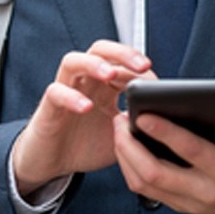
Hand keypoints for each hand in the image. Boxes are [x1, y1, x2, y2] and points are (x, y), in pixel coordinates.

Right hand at [11, 40, 151, 194]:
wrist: (53, 163)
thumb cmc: (86, 145)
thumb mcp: (121, 138)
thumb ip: (138, 128)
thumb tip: (166, 126)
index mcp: (104, 86)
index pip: (123, 62)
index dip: (140, 69)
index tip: (157, 84)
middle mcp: (85, 82)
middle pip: (100, 50)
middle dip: (122, 53)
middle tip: (142, 65)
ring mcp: (65, 90)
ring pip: (74, 61)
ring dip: (94, 64)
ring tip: (110, 74)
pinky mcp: (48, 106)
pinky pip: (56, 92)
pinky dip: (71, 96)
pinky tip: (86, 106)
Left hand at [112, 100, 214, 213]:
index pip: (191, 151)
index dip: (165, 132)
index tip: (143, 114)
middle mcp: (207, 191)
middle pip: (155, 173)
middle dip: (130, 145)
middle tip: (120, 119)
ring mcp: (192, 203)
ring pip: (145, 185)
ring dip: (125, 157)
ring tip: (120, 129)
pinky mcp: (183, 206)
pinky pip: (148, 191)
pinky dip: (131, 168)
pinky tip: (128, 147)